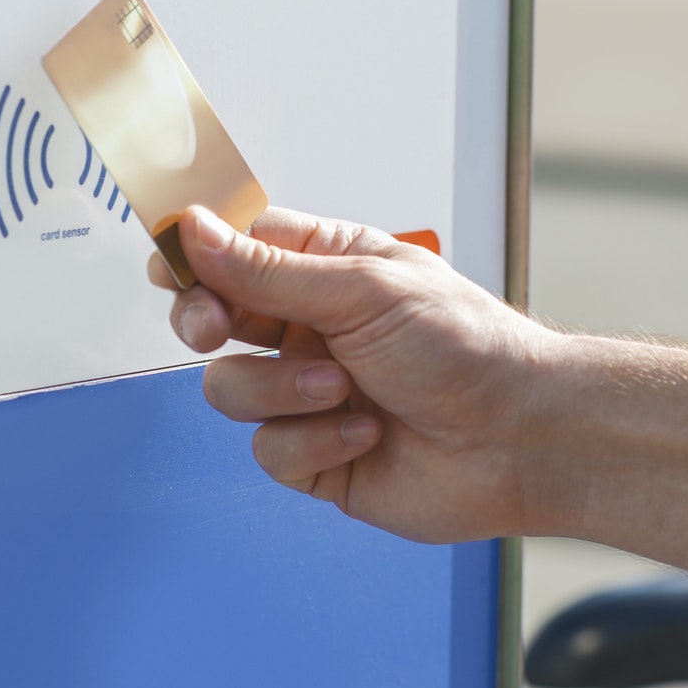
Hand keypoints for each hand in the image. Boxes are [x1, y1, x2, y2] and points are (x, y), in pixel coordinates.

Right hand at [150, 206, 550, 543]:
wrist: (520, 438)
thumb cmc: (465, 346)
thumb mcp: (362, 291)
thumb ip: (267, 271)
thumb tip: (193, 230)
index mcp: (326, 268)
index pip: (234, 247)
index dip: (193, 256)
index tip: (168, 265)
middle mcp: (310, 328)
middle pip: (212, 317)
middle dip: (205, 324)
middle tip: (214, 329)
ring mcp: (308, 394)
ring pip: (230, 390)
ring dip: (282, 392)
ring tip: (344, 390)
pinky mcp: (316, 457)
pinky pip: (268, 451)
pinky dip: (315, 442)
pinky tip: (367, 434)